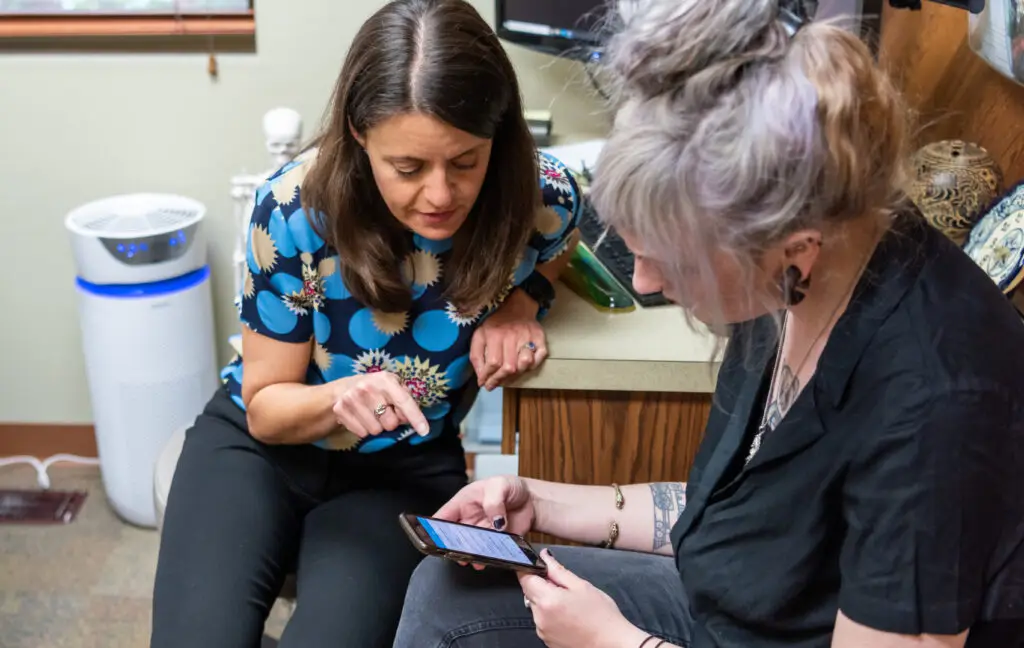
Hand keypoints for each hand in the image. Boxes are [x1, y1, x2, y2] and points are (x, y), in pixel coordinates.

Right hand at [331, 371, 428, 438]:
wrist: (343, 388)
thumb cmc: (375, 388)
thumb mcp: (392, 386)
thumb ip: (405, 399)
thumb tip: (410, 418)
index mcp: (385, 380)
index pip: (404, 402)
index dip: (416, 418)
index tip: (424, 431)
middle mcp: (368, 388)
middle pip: (390, 423)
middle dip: (390, 421)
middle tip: (384, 412)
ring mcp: (353, 399)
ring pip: (376, 430)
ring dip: (377, 426)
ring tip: (372, 414)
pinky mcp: (340, 410)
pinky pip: (362, 433)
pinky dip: (364, 429)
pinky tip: (361, 417)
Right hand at [434, 476, 534, 569]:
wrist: (532, 500)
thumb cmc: (511, 487)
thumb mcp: (500, 485)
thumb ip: (494, 502)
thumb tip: (495, 521)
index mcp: (463, 503)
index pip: (442, 517)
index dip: (433, 529)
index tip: (431, 538)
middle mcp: (469, 520)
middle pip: (453, 537)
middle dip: (453, 547)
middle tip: (457, 552)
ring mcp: (481, 534)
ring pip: (470, 549)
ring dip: (471, 555)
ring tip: (475, 559)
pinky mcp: (495, 544)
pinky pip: (488, 554)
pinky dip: (489, 559)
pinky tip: (491, 560)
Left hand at [471, 290, 547, 390]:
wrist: (517, 307)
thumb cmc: (496, 324)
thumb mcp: (480, 335)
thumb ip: (476, 355)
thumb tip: (480, 376)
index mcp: (495, 335)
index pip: (492, 363)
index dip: (488, 376)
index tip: (484, 383)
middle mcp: (512, 336)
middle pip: (509, 367)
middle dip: (500, 380)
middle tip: (494, 385)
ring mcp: (528, 337)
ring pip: (524, 364)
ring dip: (516, 374)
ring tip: (507, 376)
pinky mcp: (540, 337)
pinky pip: (538, 358)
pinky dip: (532, 366)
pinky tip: (522, 367)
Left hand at [519, 549, 647, 647]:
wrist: (611, 644)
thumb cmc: (601, 615)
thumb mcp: (581, 586)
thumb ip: (558, 570)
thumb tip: (544, 556)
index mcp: (547, 600)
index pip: (525, 578)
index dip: (530, 569)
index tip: (539, 567)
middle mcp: (540, 617)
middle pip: (529, 593)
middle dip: (541, 586)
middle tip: (563, 588)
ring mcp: (542, 631)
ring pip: (536, 607)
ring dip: (546, 602)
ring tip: (569, 605)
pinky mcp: (546, 640)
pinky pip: (542, 621)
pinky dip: (550, 616)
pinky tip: (568, 617)